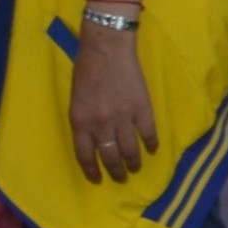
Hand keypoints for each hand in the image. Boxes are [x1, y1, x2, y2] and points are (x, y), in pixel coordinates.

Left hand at [69, 28, 158, 183]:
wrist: (107, 48)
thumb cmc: (86, 69)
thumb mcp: (76, 99)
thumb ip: (84, 121)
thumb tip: (95, 140)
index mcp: (80, 121)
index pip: (85, 155)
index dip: (92, 171)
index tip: (98, 179)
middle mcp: (101, 124)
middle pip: (110, 157)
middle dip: (115, 171)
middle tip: (120, 178)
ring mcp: (123, 117)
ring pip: (129, 150)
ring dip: (133, 163)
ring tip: (135, 168)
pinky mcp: (142, 109)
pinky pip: (148, 134)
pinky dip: (150, 145)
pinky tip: (151, 149)